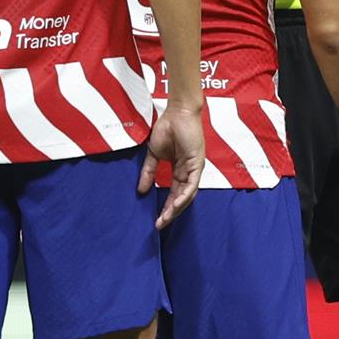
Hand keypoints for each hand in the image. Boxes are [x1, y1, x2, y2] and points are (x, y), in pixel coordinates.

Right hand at [142, 103, 203, 227]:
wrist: (177, 112)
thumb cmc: (167, 129)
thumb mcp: (153, 154)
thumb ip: (149, 172)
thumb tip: (141, 190)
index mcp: (180, 171)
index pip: (173, 194)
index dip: (165, 207)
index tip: (156, 220)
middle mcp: (189, 173)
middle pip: (181, 198)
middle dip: (170, 213)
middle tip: (159, 225)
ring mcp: (195, 169)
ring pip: (188, 195)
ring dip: (177, 208)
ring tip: (165, 219)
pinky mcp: (198, 164)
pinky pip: (192, 185)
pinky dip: (184, 196)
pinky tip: (175, 205)